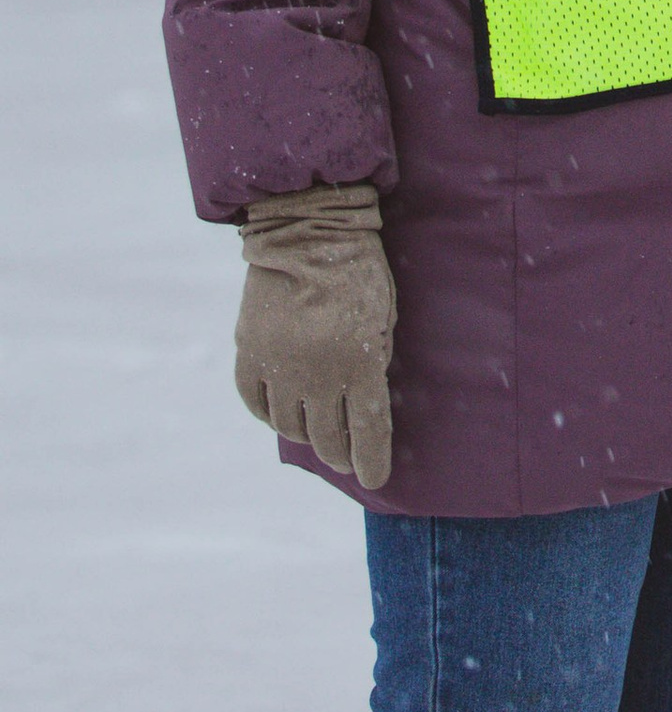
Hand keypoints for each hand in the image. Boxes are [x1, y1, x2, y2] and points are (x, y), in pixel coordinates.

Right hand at [236, 183, 396, 489]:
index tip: (374, 480)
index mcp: (358, 362)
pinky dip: (270, 414)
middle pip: (328, 438)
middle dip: (341, 455)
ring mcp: (277, 365)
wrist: (306, 231)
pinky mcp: (248, 352)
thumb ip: (373, 362)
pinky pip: (255, 402)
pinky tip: (283, 414)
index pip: (367, 431)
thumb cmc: (359, 271)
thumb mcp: (383, 317)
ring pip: (290, 426)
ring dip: (307, 436)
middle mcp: (316, 373)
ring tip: (318, 436)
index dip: (371, 461)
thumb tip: (362, 406)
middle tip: (347, 460)